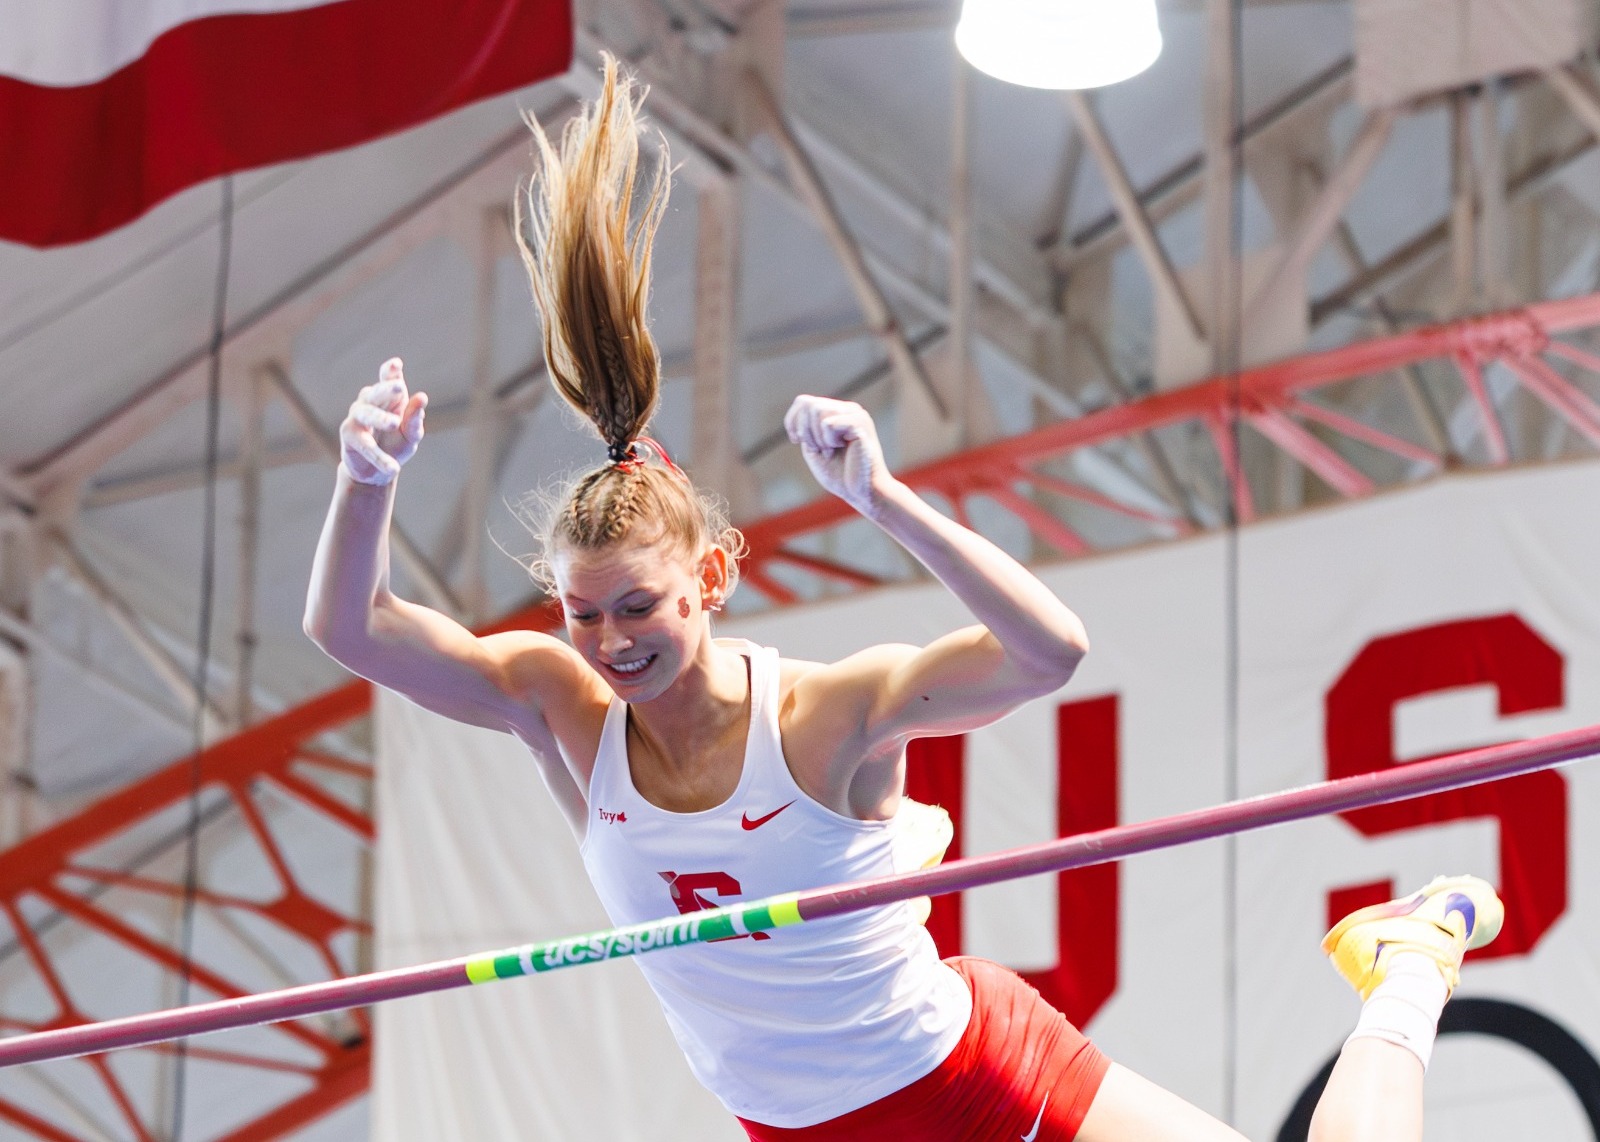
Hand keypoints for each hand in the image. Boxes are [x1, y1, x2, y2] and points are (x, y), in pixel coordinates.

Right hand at [339, 358, 426, 485]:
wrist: (378, 471)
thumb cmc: (396, 445)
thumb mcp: (411, 435)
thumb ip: (415, 419)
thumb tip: (422, 397)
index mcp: (389, 398)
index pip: (389, 379)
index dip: (391, 371)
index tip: (396, 364)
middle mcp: (371, 401)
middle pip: (377, 392)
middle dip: (386, 388)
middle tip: (400, 387)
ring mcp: (357, 415)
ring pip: (367, 413)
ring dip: (380, 417)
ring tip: (395, 424)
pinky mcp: (349, 434)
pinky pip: (365, 444)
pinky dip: (378, 456)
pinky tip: (393, 468)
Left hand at [783, 395, 889, 514]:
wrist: (862, 493)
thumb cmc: (840, 474)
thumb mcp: (814, 448)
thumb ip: (805, 427)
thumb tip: (802, 405)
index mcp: (837, 413)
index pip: (804, 402)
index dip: (793, 420)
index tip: (797, 441)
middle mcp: (847, 409)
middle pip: (808, 405)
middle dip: (805, 432)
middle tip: (820, 450)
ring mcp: (855, 414)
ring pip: (817, 411)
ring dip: (817, 437)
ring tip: (832, 451)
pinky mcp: (859, 423)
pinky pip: (828, 424)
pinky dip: (828, 441)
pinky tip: (843, 448)